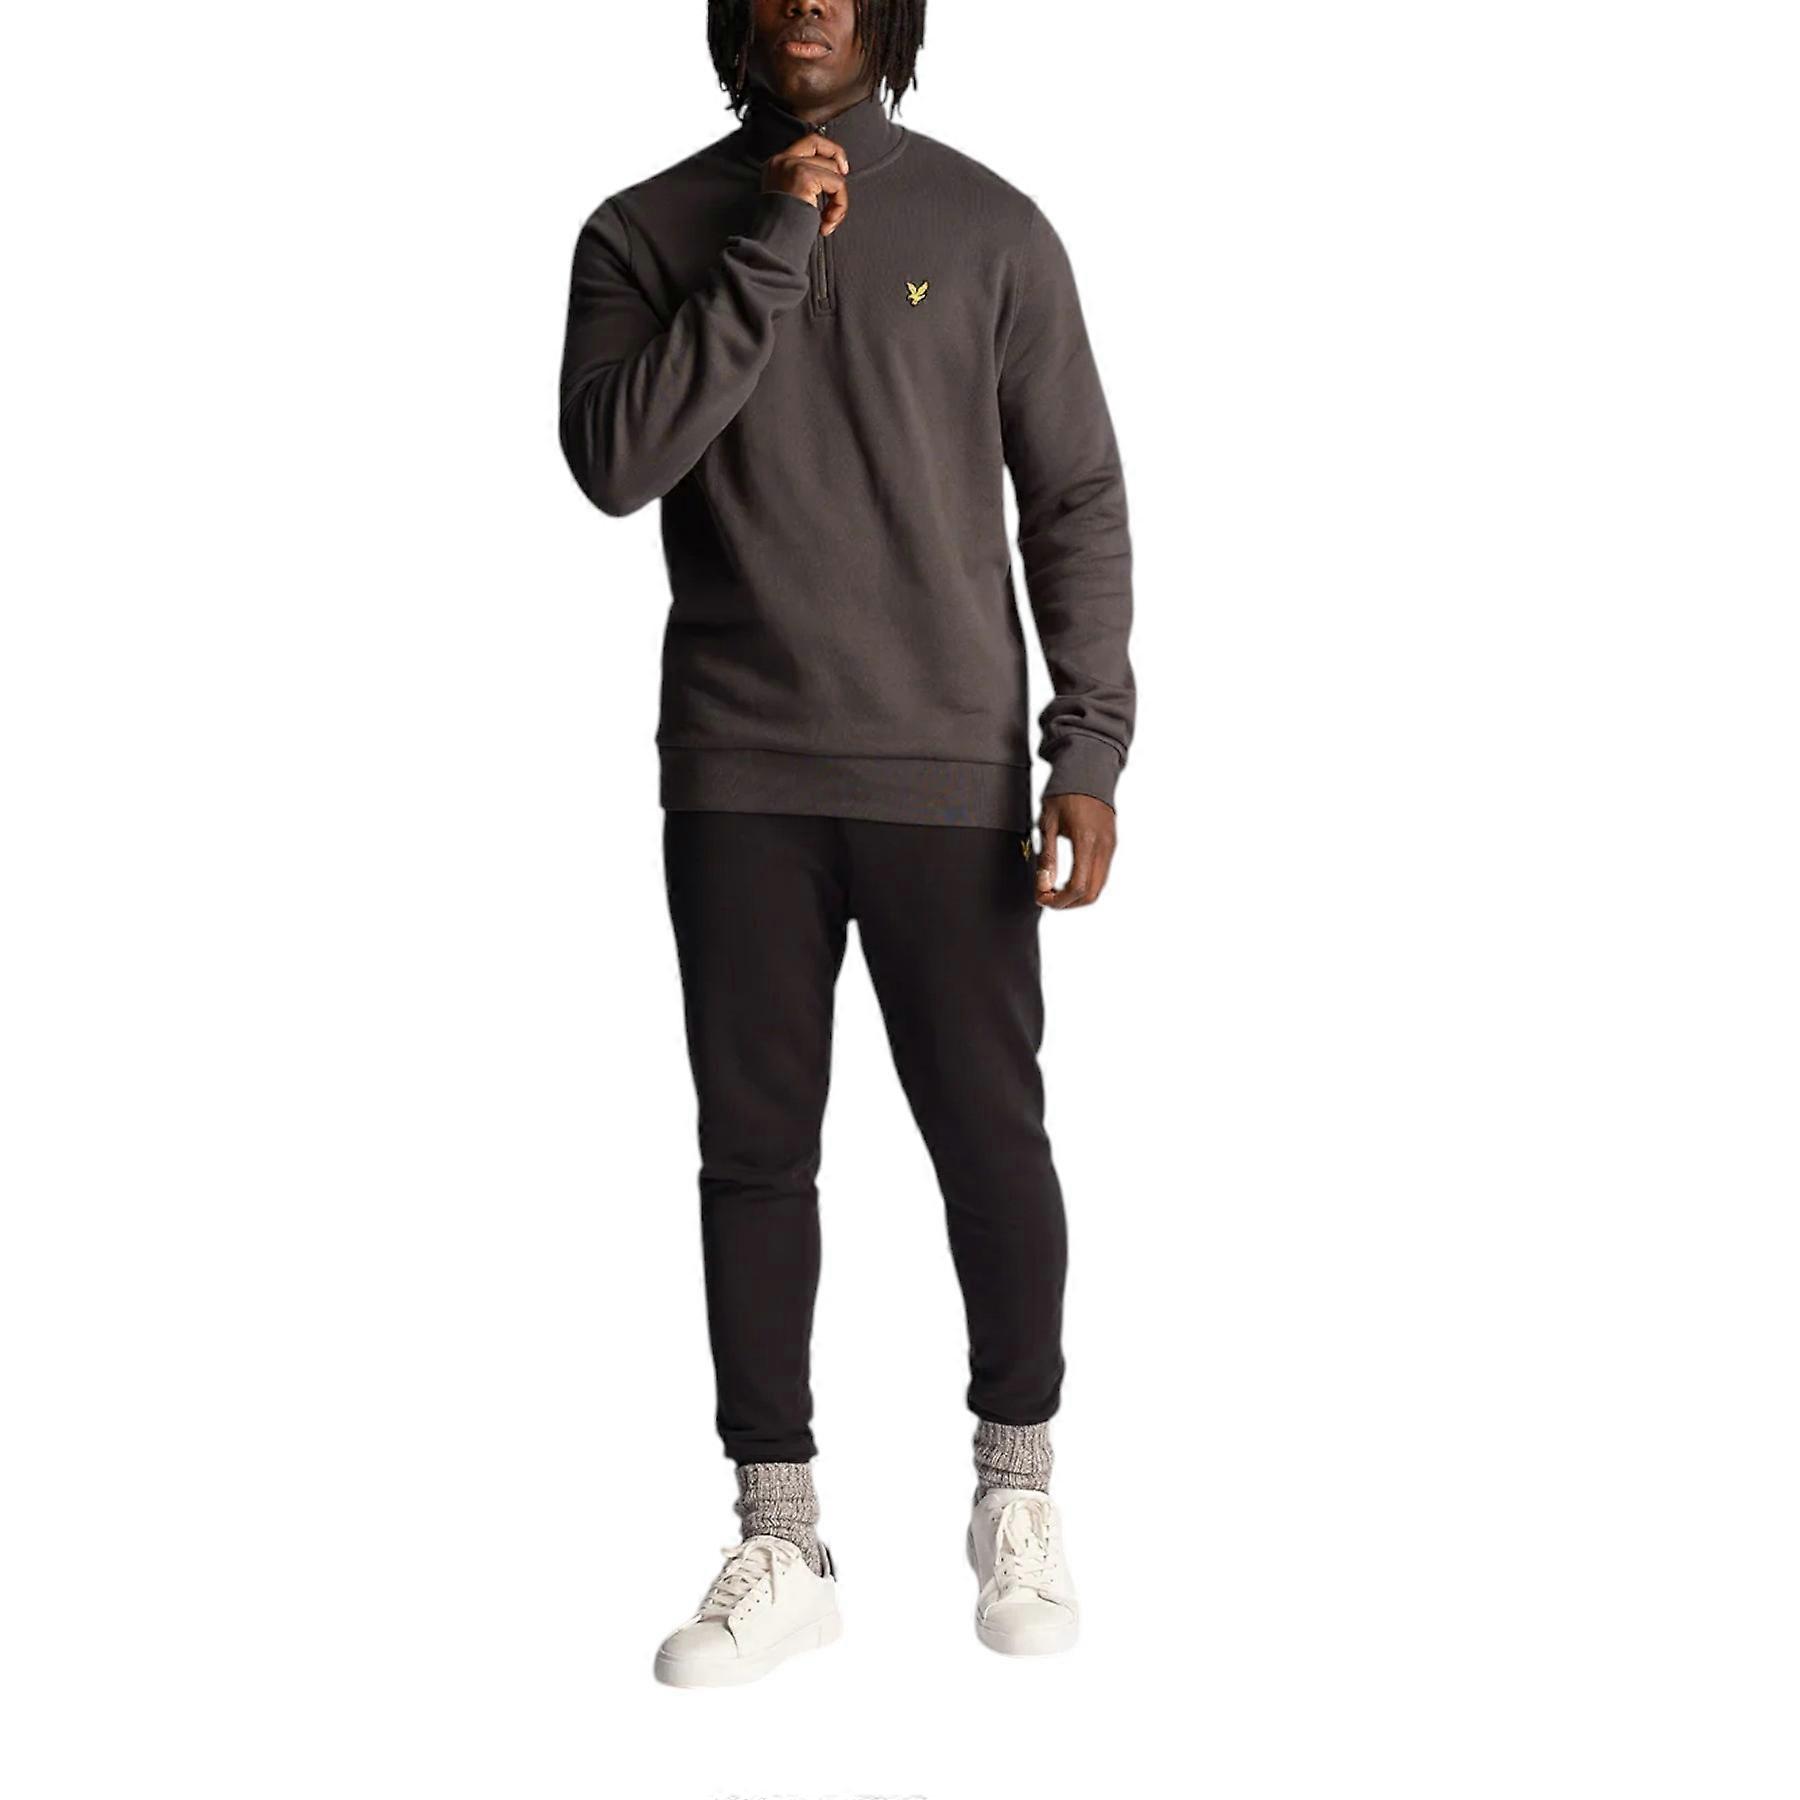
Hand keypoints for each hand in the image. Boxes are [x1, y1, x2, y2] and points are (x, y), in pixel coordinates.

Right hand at [762, 132, 849, 236]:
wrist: (773, 246)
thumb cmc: (782, 232)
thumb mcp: (791, 200)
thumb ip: (806, 183)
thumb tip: (833, 175)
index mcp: (776, 166)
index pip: (807, 143)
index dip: (828, 150)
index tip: (841, 167)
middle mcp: (781, 161)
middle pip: (818, 143)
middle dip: (837, 159)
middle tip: (844, 179)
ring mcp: (792, 166)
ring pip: (832, 170)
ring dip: (838, 199)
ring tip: (828, 220)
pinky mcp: (805, 176)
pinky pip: (837, 185)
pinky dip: (839, 205)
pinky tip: (827, 223)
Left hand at [1035, 793, 1116, 909]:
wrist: (1088, 769)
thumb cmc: (1064, 792)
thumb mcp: (1047, 822)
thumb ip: (1047, 856)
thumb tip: (1043, 884)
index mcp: (1086, 840)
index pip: (1077, 886)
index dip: (1058, 900)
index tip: (1041, 897)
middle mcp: (1104, 846)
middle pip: (1091, 893)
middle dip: (1067, 903)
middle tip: (1046, 898)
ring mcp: (1111, 846)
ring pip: (1099, 887)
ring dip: (1077, 896)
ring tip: (1054, 890)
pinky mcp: (1111, 844)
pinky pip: (1101, 875)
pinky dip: (1086, 885)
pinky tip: (1068, 879)